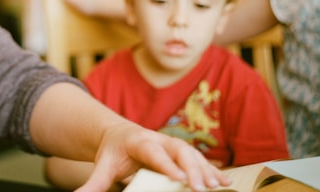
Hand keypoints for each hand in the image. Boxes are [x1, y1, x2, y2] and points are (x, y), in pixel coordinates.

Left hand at [76, 122, 230, 191]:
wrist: (119, 134)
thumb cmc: (112, 152)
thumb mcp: (102, 166)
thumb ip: (93, 183)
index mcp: (138, 141)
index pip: (153, 152)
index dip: (166, 164)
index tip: (178, 178)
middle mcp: (159, 139)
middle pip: (178, 150)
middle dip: (191, 168)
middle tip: (201, 188)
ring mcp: (172, 144)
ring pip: (193, 154)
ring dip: (206, 170)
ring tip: (218, 187)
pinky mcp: (181, 152)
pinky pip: (200, 160)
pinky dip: (213, 171)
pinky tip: (226, 183)